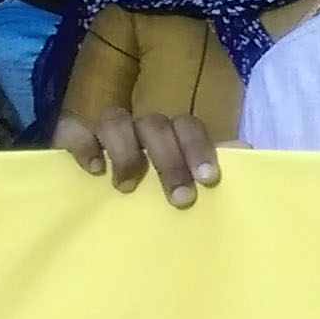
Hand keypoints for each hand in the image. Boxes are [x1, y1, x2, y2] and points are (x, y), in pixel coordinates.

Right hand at [56, 108, 220, 207]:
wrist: (108, 195)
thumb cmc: (159, 187)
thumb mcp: (186, 177)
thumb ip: (209, 165)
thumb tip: (245, 151)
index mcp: (172, 133)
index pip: (189, 125)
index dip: (199, 148)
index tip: (208, 179)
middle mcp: (141, 126)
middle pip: (155, 124)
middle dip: (170, 160)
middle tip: (180, 198)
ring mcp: (107, 129)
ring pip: (115, 120)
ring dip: (125, 151)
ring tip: (126, 186)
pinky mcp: (75, 136)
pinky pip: (74, 129)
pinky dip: (83, 144)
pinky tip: (92, 168)